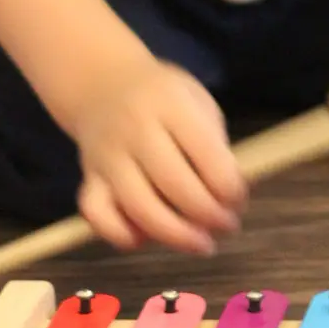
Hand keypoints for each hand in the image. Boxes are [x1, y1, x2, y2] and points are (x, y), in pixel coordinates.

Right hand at [72, 46, 247, 253]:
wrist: (102, 84)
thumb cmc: (163, 98)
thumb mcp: (196, 102)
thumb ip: (213, 145)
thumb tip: (230, 197)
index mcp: (170, 104)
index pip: (207, 154)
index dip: (230, 188)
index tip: (239, 201)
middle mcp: (135, 129)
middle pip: (174, 185)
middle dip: (208, 215)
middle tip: (227, 226)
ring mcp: (107, 156)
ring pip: (138, 207)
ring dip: (176, 235)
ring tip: (201, 243)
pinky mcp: (89, 178)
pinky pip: (98, 216)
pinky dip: (122, 235)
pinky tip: (146, 238)